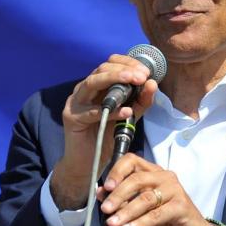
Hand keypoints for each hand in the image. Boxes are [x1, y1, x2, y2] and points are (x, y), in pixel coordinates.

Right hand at [50, 55, 157, 209]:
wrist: (88, 163)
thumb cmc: (106, 136)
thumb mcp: (128, 116)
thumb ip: (140, 101)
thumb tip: (153, 83)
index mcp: (96, 86)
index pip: (110, 64)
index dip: (128, 63)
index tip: (146, 71)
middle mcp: (84, 90)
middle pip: (101, 69)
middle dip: (124, 70)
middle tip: (142, 76)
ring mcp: (75, 102)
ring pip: (92, 83)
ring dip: (115, 79)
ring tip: (134, 81)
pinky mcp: (72, 118)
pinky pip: (92, 111)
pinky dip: (111, 111)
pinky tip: (126, 112)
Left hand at [99, 153, 225, 225]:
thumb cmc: (166, 220)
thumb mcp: (140, 210)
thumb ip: (122, 200)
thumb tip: (100, 193)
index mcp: (153, 172)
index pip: (132, 161)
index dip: (117, 171)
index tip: (106, 187)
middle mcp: (165, 177)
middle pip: (136, 179)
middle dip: (117, 195)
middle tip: (105, 209)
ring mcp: (175, 190)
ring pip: (145, 198)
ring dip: (126, 212)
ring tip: (112, 223)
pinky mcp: (181, 206)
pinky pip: (156, 214)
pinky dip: (139, 223)